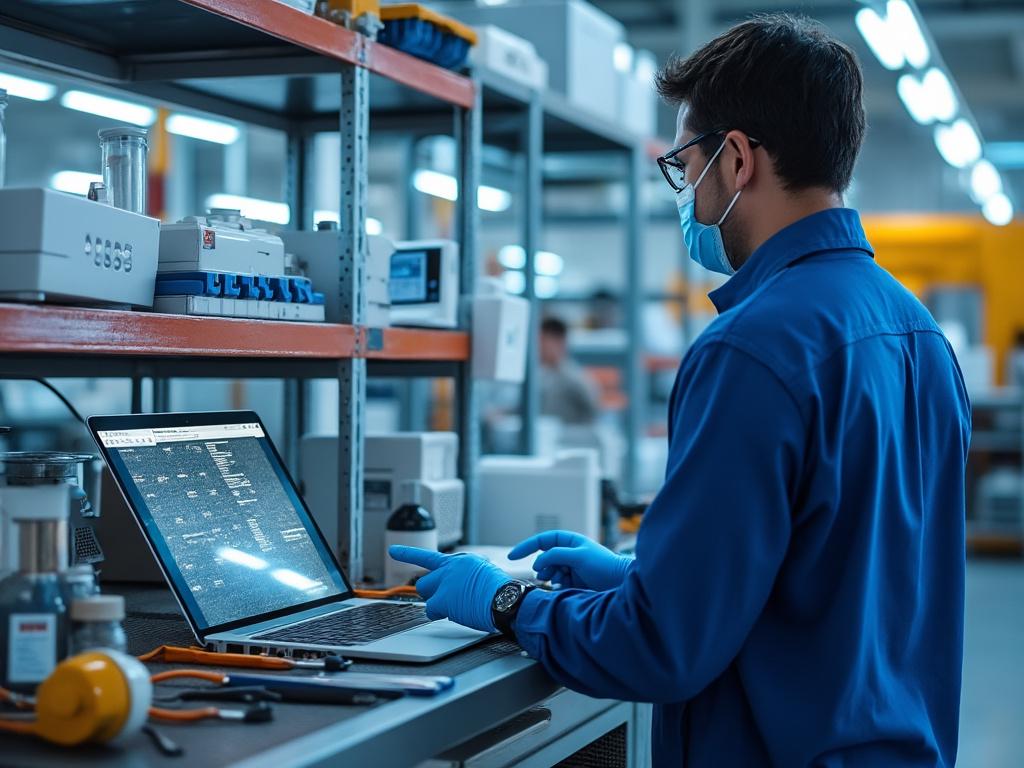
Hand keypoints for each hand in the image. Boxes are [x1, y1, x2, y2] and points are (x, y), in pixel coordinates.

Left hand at [388, 547, 508, 632]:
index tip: (393, 550)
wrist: (507, 600)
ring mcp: (446, 581)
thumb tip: (458, 585)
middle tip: (446, 601)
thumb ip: (466, 574)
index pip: (429, 556)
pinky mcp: (444, 598)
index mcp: (462, 561)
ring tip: (455, 606)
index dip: (408, 554)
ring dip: (436, 603)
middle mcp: (451, 567)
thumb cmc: (501, 592)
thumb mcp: (485, 573)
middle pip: (425, 581)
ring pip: (425, 594)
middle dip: (432, 593)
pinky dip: (440, 615)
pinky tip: (456, 613)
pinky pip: (431, 610)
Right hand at [508, 530, 632, 590]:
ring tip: (561, 581)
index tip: (511, 557)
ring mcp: (570, 568)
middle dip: (543, 567)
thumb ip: (555, 556)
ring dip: (551, 577)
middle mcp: (568, 553)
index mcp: (569, 541)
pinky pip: (556, 584)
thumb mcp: (578, 556)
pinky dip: (558, 587)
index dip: (526, 547)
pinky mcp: (573, 583)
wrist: (621, 584)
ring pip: (549, 573)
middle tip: (548, 575)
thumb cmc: (604, 565)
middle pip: (543, 559)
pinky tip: (567, 588)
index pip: (542, 541)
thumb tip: (538, 562)